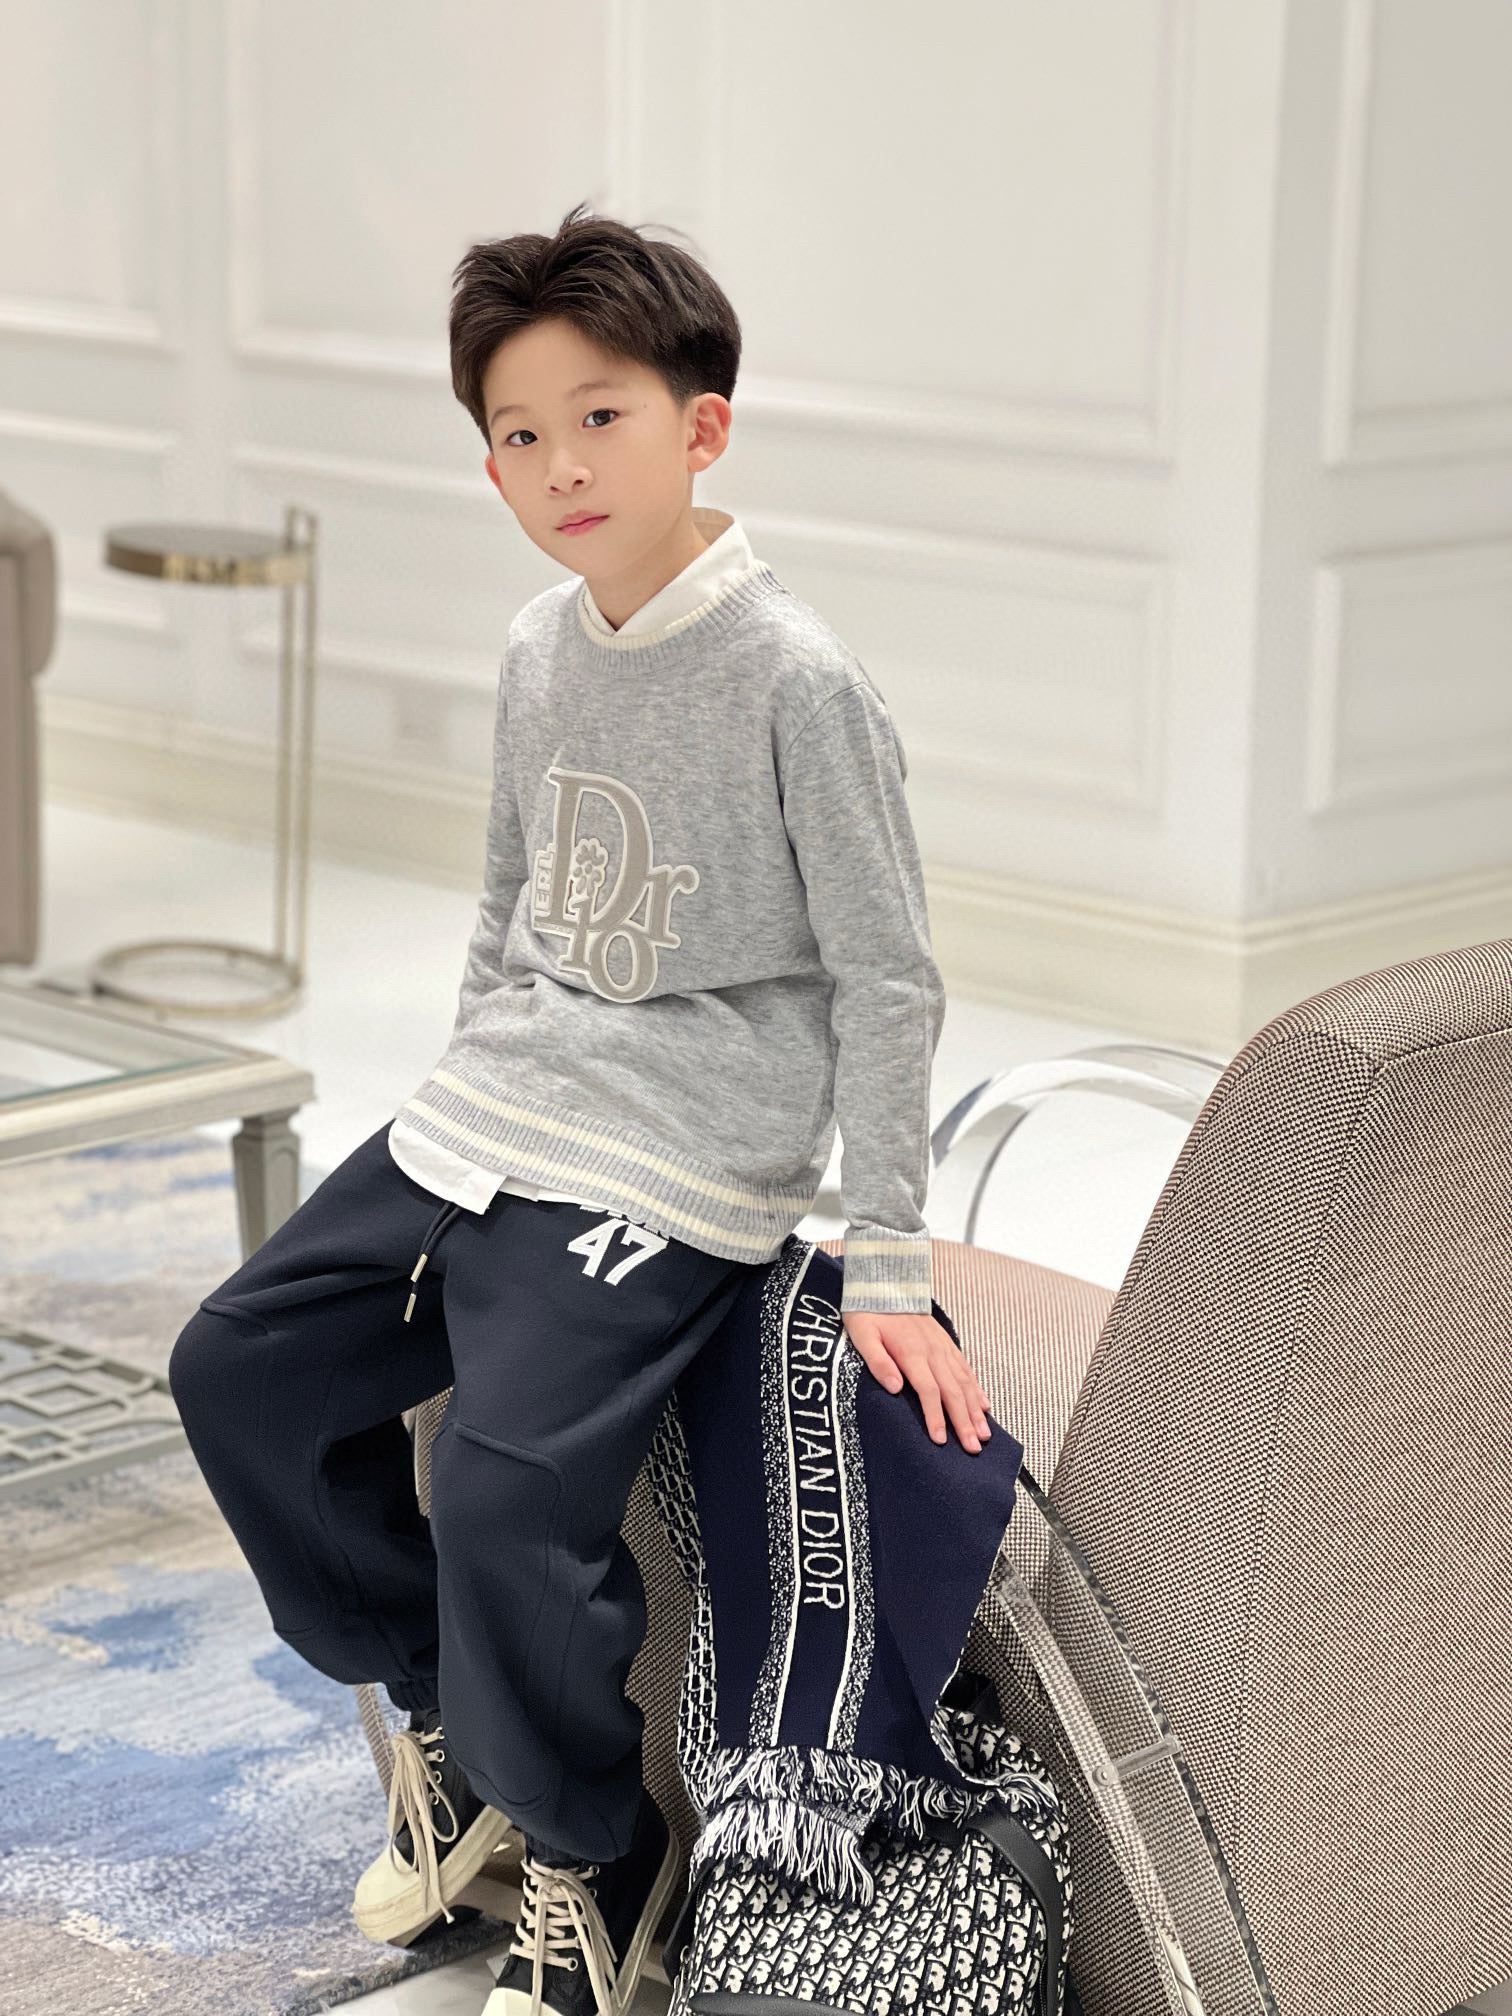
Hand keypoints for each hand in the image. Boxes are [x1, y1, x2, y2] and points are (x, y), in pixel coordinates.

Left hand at [840, 1309, 993, 1452]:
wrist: (885, 1282)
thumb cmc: (868, 1312)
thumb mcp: (862, 1335)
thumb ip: (877, 1361)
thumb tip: (894, 1387)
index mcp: (911, 1353)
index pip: (928, 1391)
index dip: (935, 1416)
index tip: (940, 1439)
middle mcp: (932, 1352)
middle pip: (953, 1392)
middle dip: (964, 1422)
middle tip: (973, 1448)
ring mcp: (942, 1347)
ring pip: (964, 1382)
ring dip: (975, 1409)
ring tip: (984, 1434)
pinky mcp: (946, 1343)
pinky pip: (966, 1369)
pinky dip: (977, 1388)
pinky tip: (984, 1405)